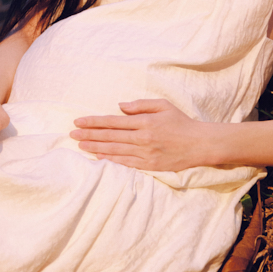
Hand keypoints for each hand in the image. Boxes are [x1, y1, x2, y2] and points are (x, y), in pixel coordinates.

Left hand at [70, 99, 209, 170]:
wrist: (200, 144)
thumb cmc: (181, 122)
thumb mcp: (162, 105)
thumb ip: (140, 105)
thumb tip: (119, 107)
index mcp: (144, 122)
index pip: (112, 122)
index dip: (94, 122)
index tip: (78, 122)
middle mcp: (143, 138)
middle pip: (110, 137)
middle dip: (89, 135)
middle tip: (72, 135)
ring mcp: (145, 154)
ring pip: (115, 150)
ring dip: (95, 147)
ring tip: (80, 145)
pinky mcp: (149, 166)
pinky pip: (126, 163)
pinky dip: (111, 160)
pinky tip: (99, 157)